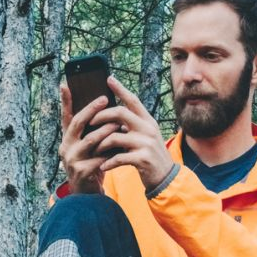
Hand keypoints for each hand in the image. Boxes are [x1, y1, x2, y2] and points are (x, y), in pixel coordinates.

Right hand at [58, 84, 120, 193]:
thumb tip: (108, 111)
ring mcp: (72, 160)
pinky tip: (121, 148)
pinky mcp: (81, 172)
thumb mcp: (90, 148)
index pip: (66, 117)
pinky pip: (99, 158)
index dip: (65, 101)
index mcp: (67, 139)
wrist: (87, 195)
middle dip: (92, 110)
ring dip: (106, 131)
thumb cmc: (91, 166)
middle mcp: (66, 147)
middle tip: (105, 99)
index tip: (65, 84)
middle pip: (78, 123)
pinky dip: (111, 152)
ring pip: (90, 140)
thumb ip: (92, 132)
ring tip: (118, 123)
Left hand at [89, 76, 175, 190]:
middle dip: (102, 116)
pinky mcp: (142, 159)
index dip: (120, 89)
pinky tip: (103, 166)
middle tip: (90, 122)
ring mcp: (146, 143)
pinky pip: (119, 157)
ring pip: (115, 136)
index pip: (133, 100)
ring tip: (95, 150)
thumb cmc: (150, 156)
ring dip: (101, 144)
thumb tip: (114, 117)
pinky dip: (108, 163)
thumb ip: (133, 127)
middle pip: (120, 113)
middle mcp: (148, 129)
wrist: (166, 178)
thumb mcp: (145, 137)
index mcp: (148, 121)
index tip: (109, 79)